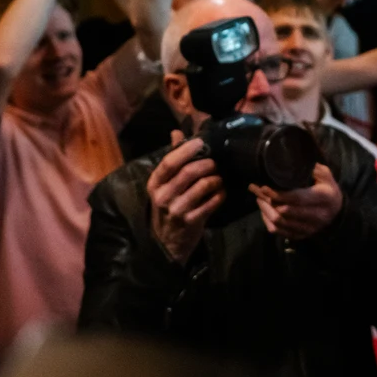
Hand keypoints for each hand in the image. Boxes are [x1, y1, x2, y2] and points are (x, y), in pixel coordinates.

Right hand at [148, 131, 224, 263]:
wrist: (166, 244)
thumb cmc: (167, 208)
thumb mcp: (163, 185)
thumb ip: (172, 159)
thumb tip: (177, 132)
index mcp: (155, 183)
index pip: (169, 162)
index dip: (187, 149)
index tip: (201, 142)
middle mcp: (163, 196)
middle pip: (189, 171)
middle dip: (207, 163)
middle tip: (215, 162)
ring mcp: (177, 210)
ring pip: (203, 185)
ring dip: (216, 178)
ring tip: (219, 177)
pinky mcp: (192, 222)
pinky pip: (212, 202)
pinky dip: (220, 194)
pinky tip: (221, 192)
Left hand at [252, 163, 343, 240]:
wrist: (337, 212)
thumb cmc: (328, 190)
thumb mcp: (325, 175)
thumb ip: (312, 169)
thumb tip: (293, 161)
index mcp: (324, 198)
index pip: (297, 198)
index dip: (278, 194)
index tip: (264, 187)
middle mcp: (317, 216)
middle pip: (285, 212)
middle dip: (267, 201)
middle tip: (256, 190)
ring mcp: (309, 228)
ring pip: (280, 223)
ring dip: (265, 211)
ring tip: (259, 198)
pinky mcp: (302, 236)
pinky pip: (280, 232)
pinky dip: (268, 221)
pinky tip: (264, 211)